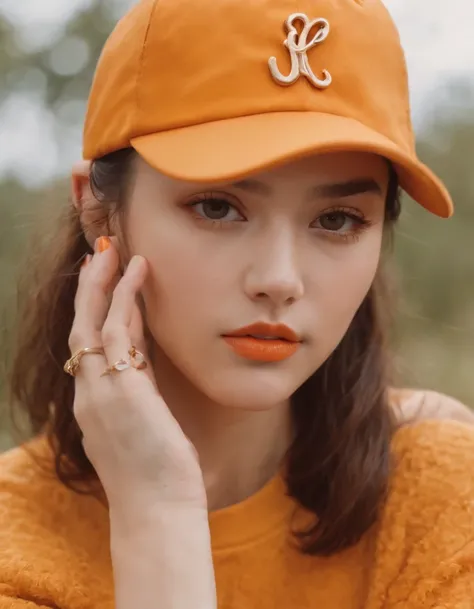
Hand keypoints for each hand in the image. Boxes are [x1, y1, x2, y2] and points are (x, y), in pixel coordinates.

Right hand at [69, 238, 205, 515]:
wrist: (157, 513)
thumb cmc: (156, 478)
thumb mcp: (142, 431)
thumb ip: (138, 398)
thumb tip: (146, 374)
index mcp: (94, 404)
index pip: (90, 348)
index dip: (95, 313)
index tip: (104, 287)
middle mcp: (88, 393)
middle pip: (80, 327)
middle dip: (88, 289)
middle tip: (99, 255)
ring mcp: (100, 390)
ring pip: (92, 321)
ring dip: (102, 283)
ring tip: (113, 251)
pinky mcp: (121, 387)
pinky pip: (118, 329)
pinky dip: (125, 296)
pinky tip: (138, 273)